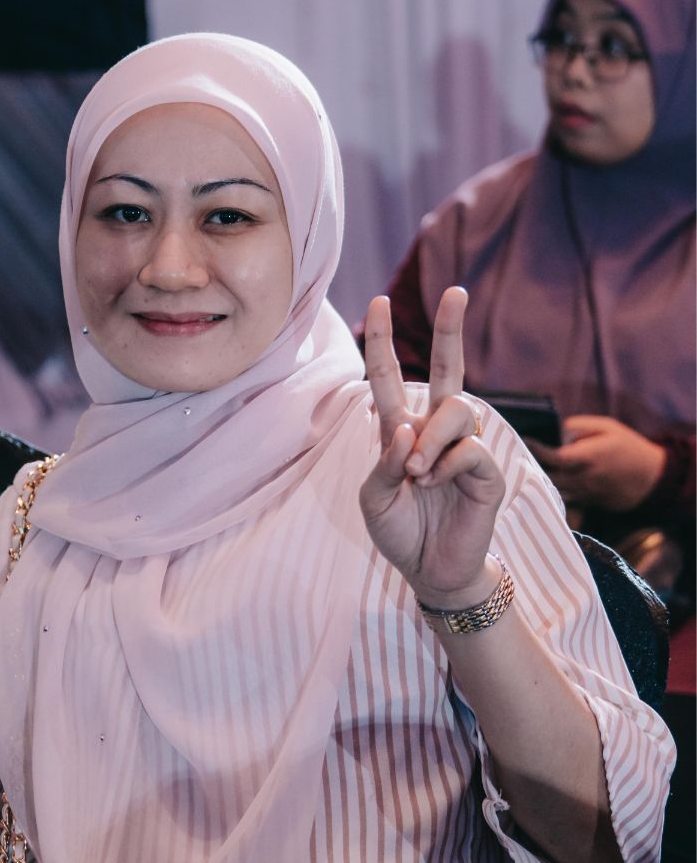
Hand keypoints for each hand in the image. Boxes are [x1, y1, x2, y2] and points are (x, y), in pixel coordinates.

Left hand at [360, 286, 505, 604]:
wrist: (429, 570)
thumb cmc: (399, 531)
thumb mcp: (374, 498)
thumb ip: (385, 462)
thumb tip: (407, 429)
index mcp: (401, 430)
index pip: (390, 377)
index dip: (383, 341)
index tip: (377, 301)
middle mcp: (435, 431)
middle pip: (449, 369)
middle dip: (451, 329)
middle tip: (456, 291)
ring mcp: (464, 448)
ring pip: (455, 410)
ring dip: (432, 437)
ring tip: (418, 474)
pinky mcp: (487, 472)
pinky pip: (469, 449)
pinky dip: (447, 464)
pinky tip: (436, 484)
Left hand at [531, 416, 665, 513]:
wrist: (651, 478)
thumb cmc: (628, 447)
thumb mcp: (607, 427)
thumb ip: (578, 426)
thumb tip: (556, 431)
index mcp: (588, 457)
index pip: (553, 457)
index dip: (535, 449)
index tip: (524, 440)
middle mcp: (583, 478)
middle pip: (546, 477)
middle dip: (530, 466)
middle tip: (518, 455)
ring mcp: (583, 494)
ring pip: (551, 490)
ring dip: (537, 481)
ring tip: (523, 468)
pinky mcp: (586, 503)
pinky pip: (561, 498)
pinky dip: (549, 491)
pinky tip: (539, 481)